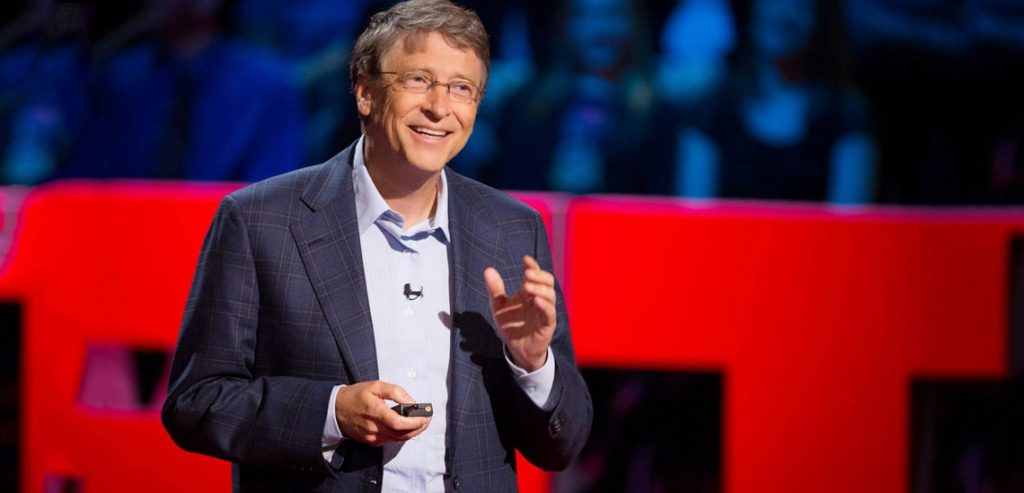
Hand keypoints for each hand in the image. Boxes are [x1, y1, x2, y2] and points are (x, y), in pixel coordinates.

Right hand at [334, 381, 429, 445]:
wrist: (336, 409)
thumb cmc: (357, 395)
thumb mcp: (376, 386)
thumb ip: (395, 392)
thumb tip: (411, 402)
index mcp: (375, 412)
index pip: (399, 423)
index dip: (415, 422)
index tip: (426, 416)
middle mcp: (374, 428)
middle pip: (402, 434)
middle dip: (418, 427)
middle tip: (428, 419)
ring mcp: (372, 437)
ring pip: (398, 439)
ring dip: (412, 433)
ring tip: (421, 422)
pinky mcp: (371, 442)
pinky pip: (391, 441)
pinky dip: (402, 435)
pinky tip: (407, 427)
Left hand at [484, 255, 555, 371]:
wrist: (516, 349)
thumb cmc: (510, 325)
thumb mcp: (498, 306)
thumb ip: (495, 289)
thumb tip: (488, 270)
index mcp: (529, 292)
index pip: (536, 274)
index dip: (533, 266)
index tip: (525, 259)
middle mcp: (539, 299)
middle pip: (547, 281)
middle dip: (539, 275)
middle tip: (526, 273)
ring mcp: (545, 311)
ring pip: (551, 295)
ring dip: (540, 289)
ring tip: (527, 286)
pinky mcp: (547, 324)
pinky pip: (550, 313)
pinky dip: (545, 305)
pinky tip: (536, 300)